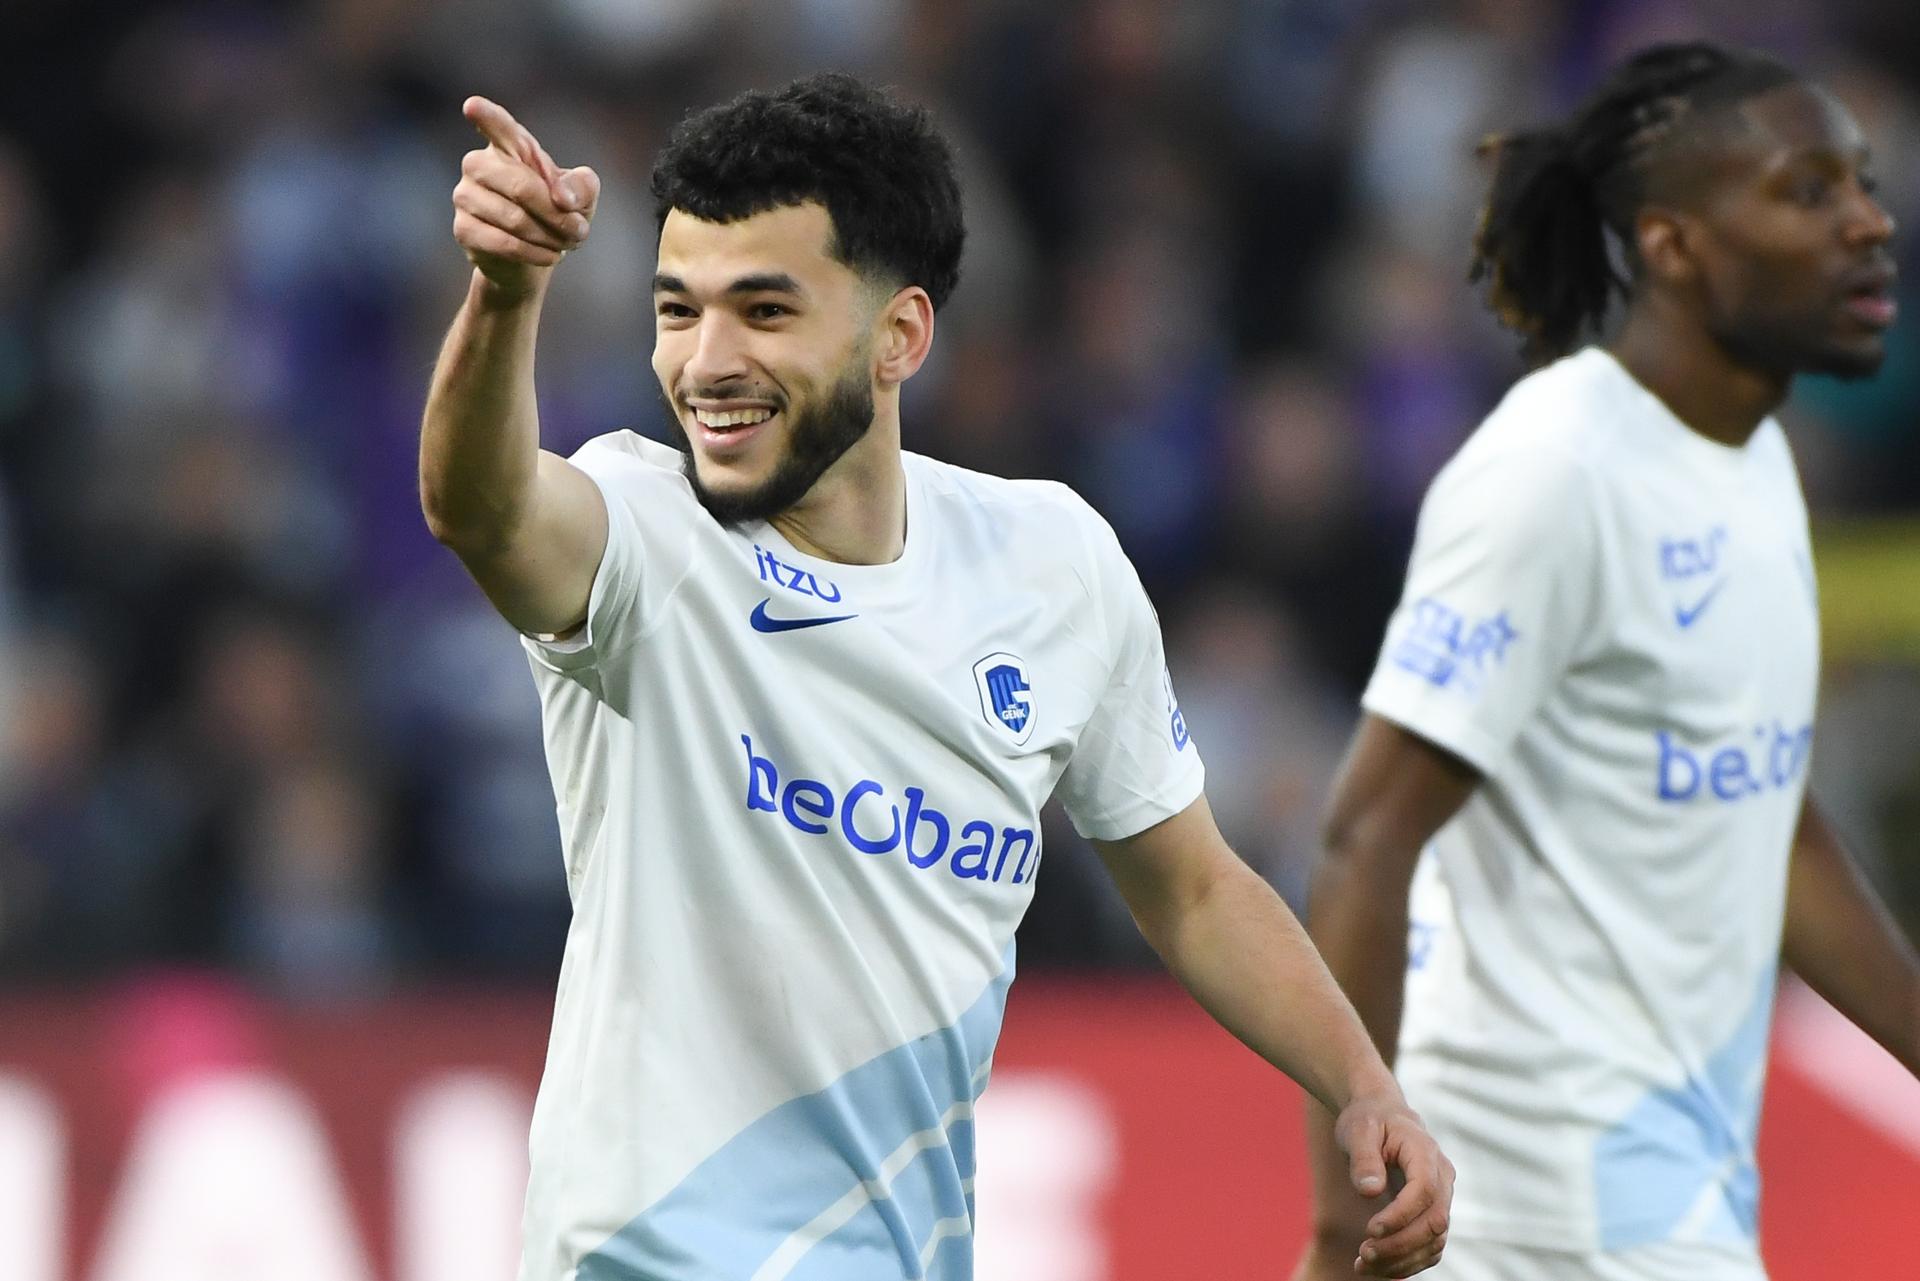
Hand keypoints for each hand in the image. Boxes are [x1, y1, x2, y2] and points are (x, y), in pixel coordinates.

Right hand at [452, 96, 600, 299]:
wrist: (535, 254)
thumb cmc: (557, 213)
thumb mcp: (581, 196)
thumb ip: (581, 186)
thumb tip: (563, 198)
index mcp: (508, 145)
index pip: (496, 125)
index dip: (485, 115)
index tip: (472, 106)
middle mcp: (479, 164)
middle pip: (520, 186)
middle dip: (557, 214)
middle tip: (581, 231)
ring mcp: (465, 195)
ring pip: (515, 219)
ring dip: (551, 237)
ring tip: (567, 244)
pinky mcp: (463, 229)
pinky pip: (504, 243)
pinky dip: (535, 253)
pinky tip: (550, 256)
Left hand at [1318, 1091, 1451, 1276]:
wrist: (1382, 1118)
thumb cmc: (1369, 1121)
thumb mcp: (1358, 1130)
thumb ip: (1363, 1157)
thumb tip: (1370, 1191)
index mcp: (1425, 1152)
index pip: (1424, 1191)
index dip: (1400, 1215)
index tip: (1370, 1229)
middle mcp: (1442, 1178)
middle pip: (1434, 1222)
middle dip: (1400, 1244)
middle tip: (1363, 1254)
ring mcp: (1441, 1198)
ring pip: (1435, 1241)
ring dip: (1402, 1260)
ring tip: (1362, 1266)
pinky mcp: (1432, 1214)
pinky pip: (1429, 1247)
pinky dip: (1406, 1263)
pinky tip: (1376, 1267)